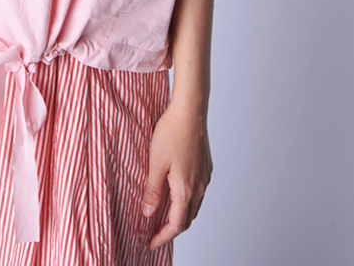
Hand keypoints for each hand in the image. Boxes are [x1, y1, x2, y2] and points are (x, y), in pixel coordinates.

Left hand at [142, 100, 212, 250]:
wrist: (190, 110)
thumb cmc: (172, 132)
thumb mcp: (155, 163)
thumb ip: (152, 190)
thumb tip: (148, 213)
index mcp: (186, 189)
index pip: (177, 224)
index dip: (163, 236)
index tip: (152, 243)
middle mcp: (200, 186)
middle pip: (188, 218)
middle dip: (172, 229)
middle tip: (155, 233)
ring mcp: (205, 177)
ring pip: (194, 205)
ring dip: (180, 214)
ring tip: (164, 216)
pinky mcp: (206, 167)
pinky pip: (197, 192)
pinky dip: (186, 200)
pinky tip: (175, 192)